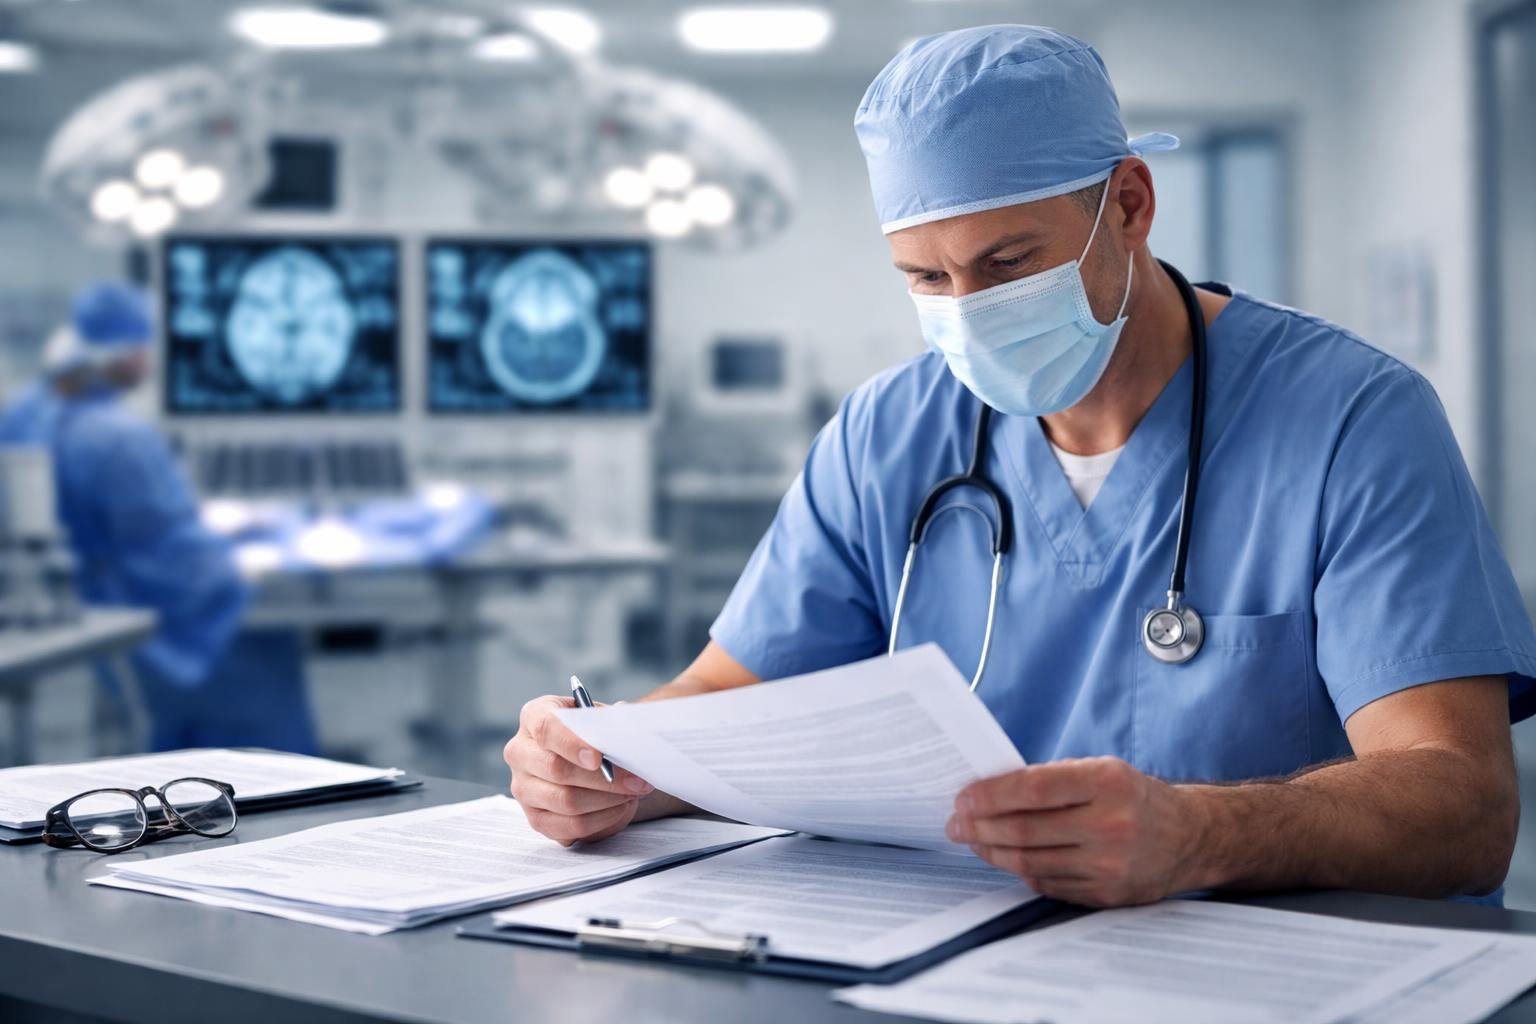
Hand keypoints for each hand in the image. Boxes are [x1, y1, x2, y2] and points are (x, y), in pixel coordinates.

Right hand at [504, 694, 654, 845]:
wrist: (588, 759)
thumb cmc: (593, 733)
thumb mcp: (601, 718)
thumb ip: (611, 721)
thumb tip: (627, 731)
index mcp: (534, 716)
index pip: (547, 728)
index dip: (573, 744)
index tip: (599, 758)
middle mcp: (520, 752)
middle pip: (556, 770)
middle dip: (604, 778)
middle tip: (637, 780)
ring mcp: (523, 788)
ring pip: (565, 801)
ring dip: (607, 800)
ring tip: (633, 792)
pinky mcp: (536, 818)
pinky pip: (570, 827)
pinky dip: (602, 819)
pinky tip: (619, 807)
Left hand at [945, 756, 1202, 906]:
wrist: (1189, 837)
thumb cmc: (1132, 796)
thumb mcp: (1101, 770)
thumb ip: (1051, 779)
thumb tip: (988, 791)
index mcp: (1107, 782)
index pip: (1032, 789)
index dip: (989, 795)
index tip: (961, 798)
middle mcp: (1111, 824)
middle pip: (1024, 830)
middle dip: (979, 827)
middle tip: (954, 824)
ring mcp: (1110, 865)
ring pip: (1029, 861)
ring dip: (991, 851)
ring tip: (971, 841)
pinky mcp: (1106, 894)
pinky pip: (1047, 883)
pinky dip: (1019, 870)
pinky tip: (1004, 858)